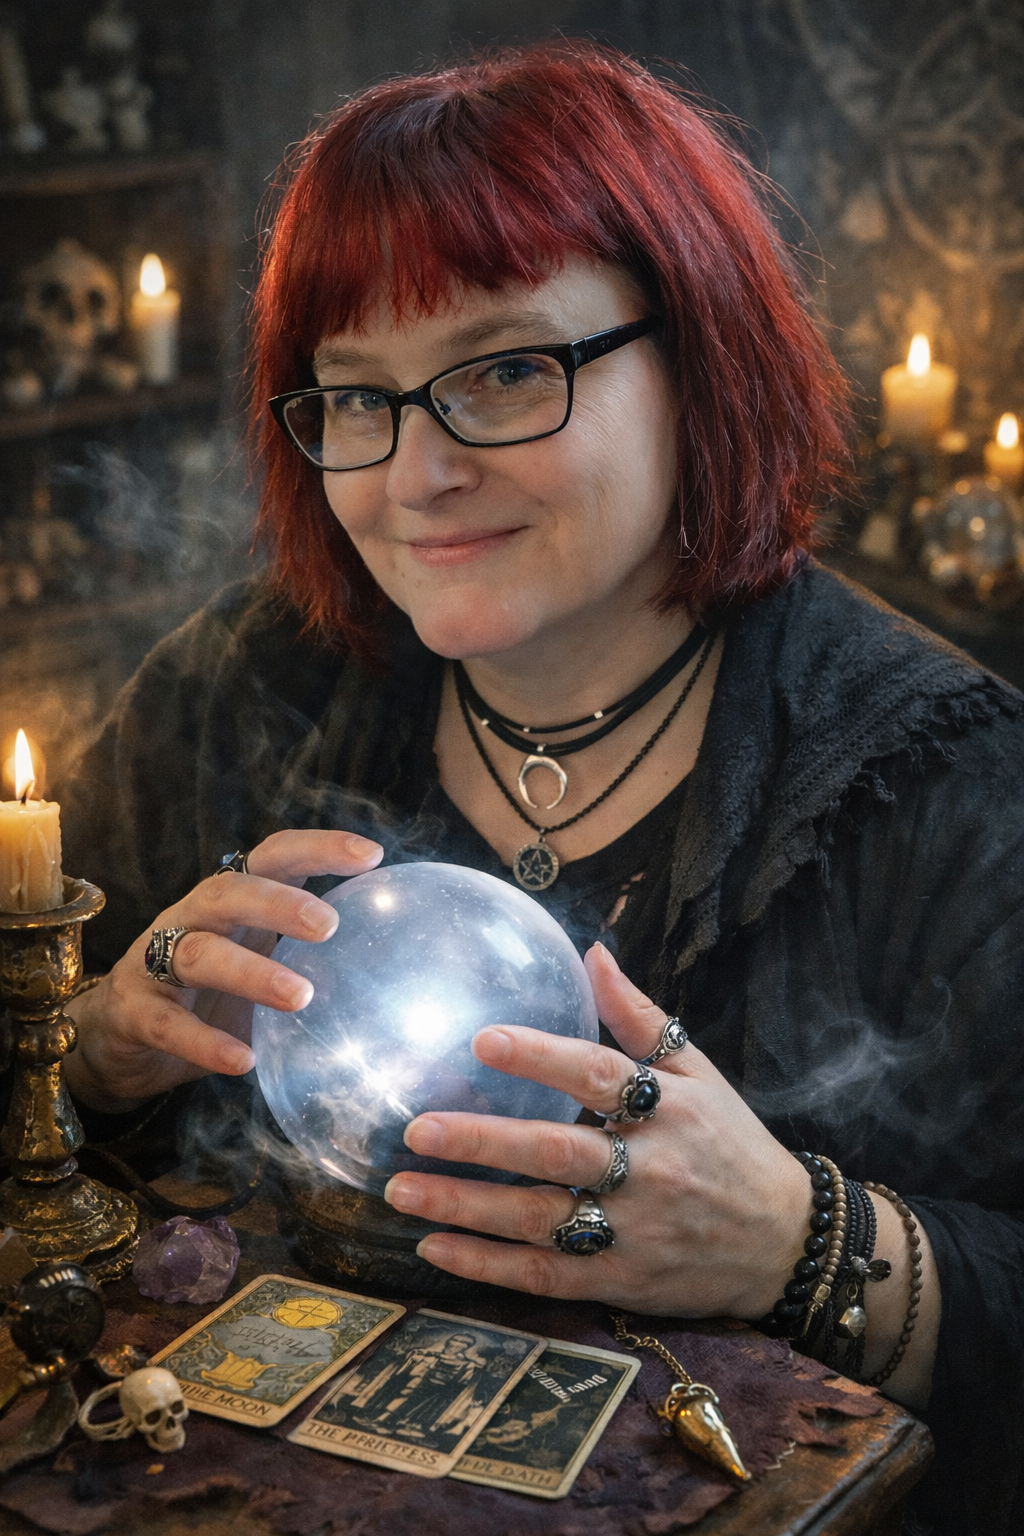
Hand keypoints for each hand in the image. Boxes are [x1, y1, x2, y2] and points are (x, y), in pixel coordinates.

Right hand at [64, 830, 381, 1108]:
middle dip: (279, 902)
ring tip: (300, 997)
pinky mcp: (133, 1013)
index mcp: (230, 902)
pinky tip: (243, 1060)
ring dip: (251, 972)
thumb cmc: (208, 996)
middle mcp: (191, 920)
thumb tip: (398, 966)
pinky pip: (168, 1025)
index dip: (318, 848)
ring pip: (199, 953)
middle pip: (229, 892)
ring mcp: (154, 963)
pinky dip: (205, 1042)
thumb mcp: (258, 964)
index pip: (272, 858)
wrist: (118, 1038)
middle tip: (328, 926)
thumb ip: (308, 957)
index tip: (372, 856)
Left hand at [384, 943, 811, 1317]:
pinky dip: (489, 1266)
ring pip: (540, 1220)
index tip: (484, 1040)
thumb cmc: (732, 1146)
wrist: (787, 1245)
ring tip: (401, 1190)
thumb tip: (591, 952)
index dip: (543, 1057)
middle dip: (484, 1142)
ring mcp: (634, 1233)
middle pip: (559, 1154)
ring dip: (467, 1207)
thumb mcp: (701, 1073)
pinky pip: (546, 1274)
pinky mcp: (622, 1282)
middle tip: (418, 1128)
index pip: (601, 1077)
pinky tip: (435, 1248)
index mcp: (670, 1110)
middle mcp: (651, 1172)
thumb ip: (639, 1018)